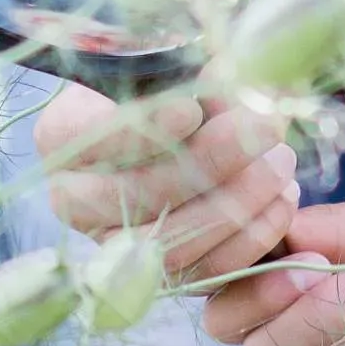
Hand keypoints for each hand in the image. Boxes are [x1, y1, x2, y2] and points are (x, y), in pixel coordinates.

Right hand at [32, 86, 298, 280]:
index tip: (192, 109)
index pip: (92, 135)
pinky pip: (201, 273)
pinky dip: (249, 240)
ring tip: (281, 163)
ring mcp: (112, 244)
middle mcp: (74, 197)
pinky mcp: (158, 276)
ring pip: (168, 241)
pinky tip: (282, 201)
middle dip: (210, 161)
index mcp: (62, 135)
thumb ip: (193, 74)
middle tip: (265, 129)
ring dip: (236, 203)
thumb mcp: (175, 68)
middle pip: (135, 192)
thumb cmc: (174, 90)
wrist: (182, 138)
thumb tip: (229, 75)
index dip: (142, 128)